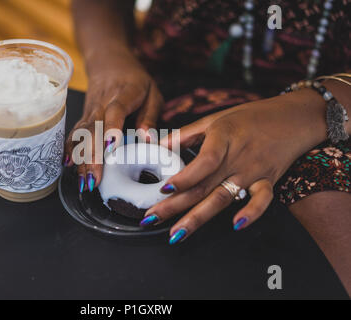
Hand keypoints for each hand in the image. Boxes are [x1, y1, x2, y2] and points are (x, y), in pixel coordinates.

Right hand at [65, 51, 162, 191]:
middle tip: (95, 179)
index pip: (115, 110)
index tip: (111, 146)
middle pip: (93, 128)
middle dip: (92, 156)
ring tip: (84, 181)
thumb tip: (149, 140)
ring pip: (81, 134)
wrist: (109, 62)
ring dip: (81, 159)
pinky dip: (70, 150)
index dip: (111, 127)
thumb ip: (151, 117)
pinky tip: (69, 166)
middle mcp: (102, 102)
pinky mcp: (84, 117)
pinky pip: (75, 134)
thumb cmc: (135, 81)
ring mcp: (90, 110)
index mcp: (124, 93)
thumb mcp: (152, 93)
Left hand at [142, 89, 327, 242]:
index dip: (184, 177)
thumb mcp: (215, 119)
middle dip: (175, 206)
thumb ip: (185, 134)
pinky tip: (235, 226)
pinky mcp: (268, 181)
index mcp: (222, 139)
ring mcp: (253, 172)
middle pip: (203, 187)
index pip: (203, 162)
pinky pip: (262, 201)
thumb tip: (157, 145)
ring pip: (223, 199)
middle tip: (151, 219)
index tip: (164, 189)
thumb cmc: (251, 117)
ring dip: (198, 218)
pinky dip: (252, 213)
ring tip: (177, 234)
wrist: (293, 118)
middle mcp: (236, 159)